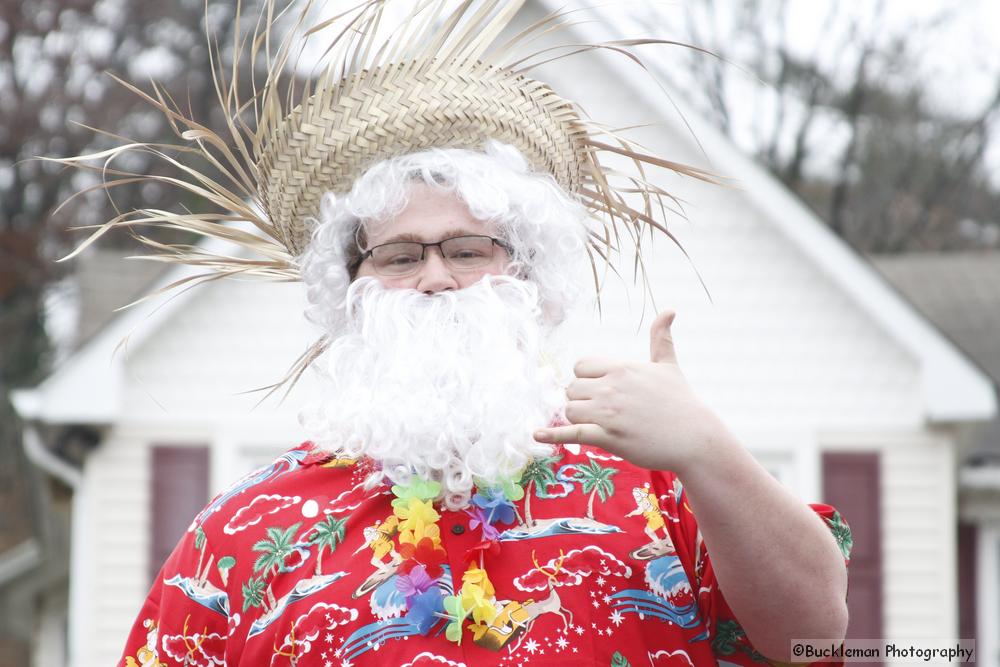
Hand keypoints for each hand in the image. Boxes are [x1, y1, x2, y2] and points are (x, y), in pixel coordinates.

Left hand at [533, 310, 724, 472]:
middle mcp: (612, 387)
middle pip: (572, 389)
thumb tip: (669, 309)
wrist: (694, 437)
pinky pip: (572, 433)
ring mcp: (609, 413)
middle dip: (581, 399)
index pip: (581, 366)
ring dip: (577, 417)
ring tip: (597, 423)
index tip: (598, 389)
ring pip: (570, 410)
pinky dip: (552, 434)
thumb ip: (661, 337)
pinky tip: (536, 434)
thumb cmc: (681, 401)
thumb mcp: (669, 365)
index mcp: (622, 367)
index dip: (585, 379)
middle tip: (601, 410)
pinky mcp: (608, 437)